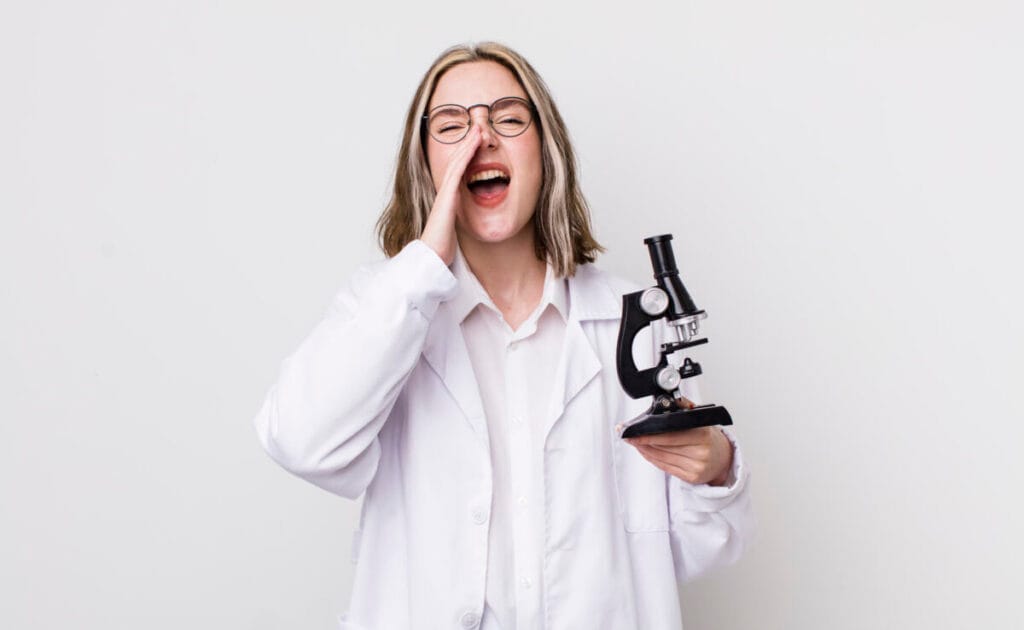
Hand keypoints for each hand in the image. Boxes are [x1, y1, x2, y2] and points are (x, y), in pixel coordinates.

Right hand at [420, 125, 483, 264]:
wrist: (432, 256)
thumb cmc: (442, 246)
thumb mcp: (454, 228)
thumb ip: (458, 218)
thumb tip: (466, 219)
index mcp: (448, 198)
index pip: (458, 171)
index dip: (467, 155)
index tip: (477, 143)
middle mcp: (445, 191)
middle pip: (457, 161)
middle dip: (467, 144)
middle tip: (478, 128)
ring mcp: (445, 191)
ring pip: (457, 161)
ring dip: (468, 143)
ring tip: (479, 129)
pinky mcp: (447, 195)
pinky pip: (458, 170)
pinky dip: (466, 154)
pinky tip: (474, 143)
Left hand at [622, 399, 734, 485]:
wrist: (723, 458)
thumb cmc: (707, 437)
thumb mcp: (700, 420)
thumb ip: (684, 408)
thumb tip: (667, 400)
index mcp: (703, 434)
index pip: (670, 434)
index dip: (649, 434)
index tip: (633, 431)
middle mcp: (701, 452)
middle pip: (663, 447)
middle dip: (642, 441)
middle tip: (627, 435)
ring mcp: (697, 467)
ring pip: (661, 457)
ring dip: (644, 449)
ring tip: (634, 442)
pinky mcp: (691, 478)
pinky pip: (665, 467)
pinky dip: (652, 458)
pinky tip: (645, 451)